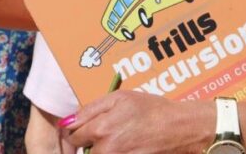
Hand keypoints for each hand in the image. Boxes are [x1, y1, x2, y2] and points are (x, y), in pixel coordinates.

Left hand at [61, 91, 214, 153]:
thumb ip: (90, 109)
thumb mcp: (119, 98)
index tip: (84, 125)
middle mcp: (106, 149)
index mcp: (101, 128)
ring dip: (102, 149)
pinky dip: (115, 152)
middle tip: (107, 130)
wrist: (178, 127)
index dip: (77, 129)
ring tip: (120, 137)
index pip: (73, 135)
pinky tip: (128, 144)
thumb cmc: (150, 109)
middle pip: (84, 149)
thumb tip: (67, 122)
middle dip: (89, 141)